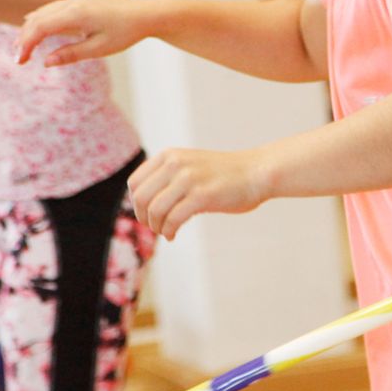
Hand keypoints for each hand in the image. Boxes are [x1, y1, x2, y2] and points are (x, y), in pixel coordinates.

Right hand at [15, 0, 143, 65]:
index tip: (19, 61)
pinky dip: (39, 21)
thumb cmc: (125, 32)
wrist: (145, 14)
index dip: (25, 44)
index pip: (39, 27)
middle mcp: (71, 2)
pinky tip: (35, 29)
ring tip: (22, 49)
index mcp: (75, 14)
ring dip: (30, 29)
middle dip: (23, 39)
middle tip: (18, 60)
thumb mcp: (99, 49)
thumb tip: (46, 62)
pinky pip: (51, 9)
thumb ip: (71, 55)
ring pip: (42, 12)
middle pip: (36, 19)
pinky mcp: (79, 1)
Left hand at [127, 147, 269, 240]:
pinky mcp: (202, 195)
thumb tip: (143, 205)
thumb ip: (168, 178)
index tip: (147, 216)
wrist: (256, 172)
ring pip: (155, 210)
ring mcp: (189, 178)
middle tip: (155, 228)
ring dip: (156, 227)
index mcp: (169, 155)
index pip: (134, 183)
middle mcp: (176, 163)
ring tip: (166, 232)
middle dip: (144, 218)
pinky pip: (173, 219)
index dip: (136, 204)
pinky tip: (173, 235)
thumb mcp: (189, 166)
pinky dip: (169, 231)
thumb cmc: (224, 175)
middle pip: (141, 198)